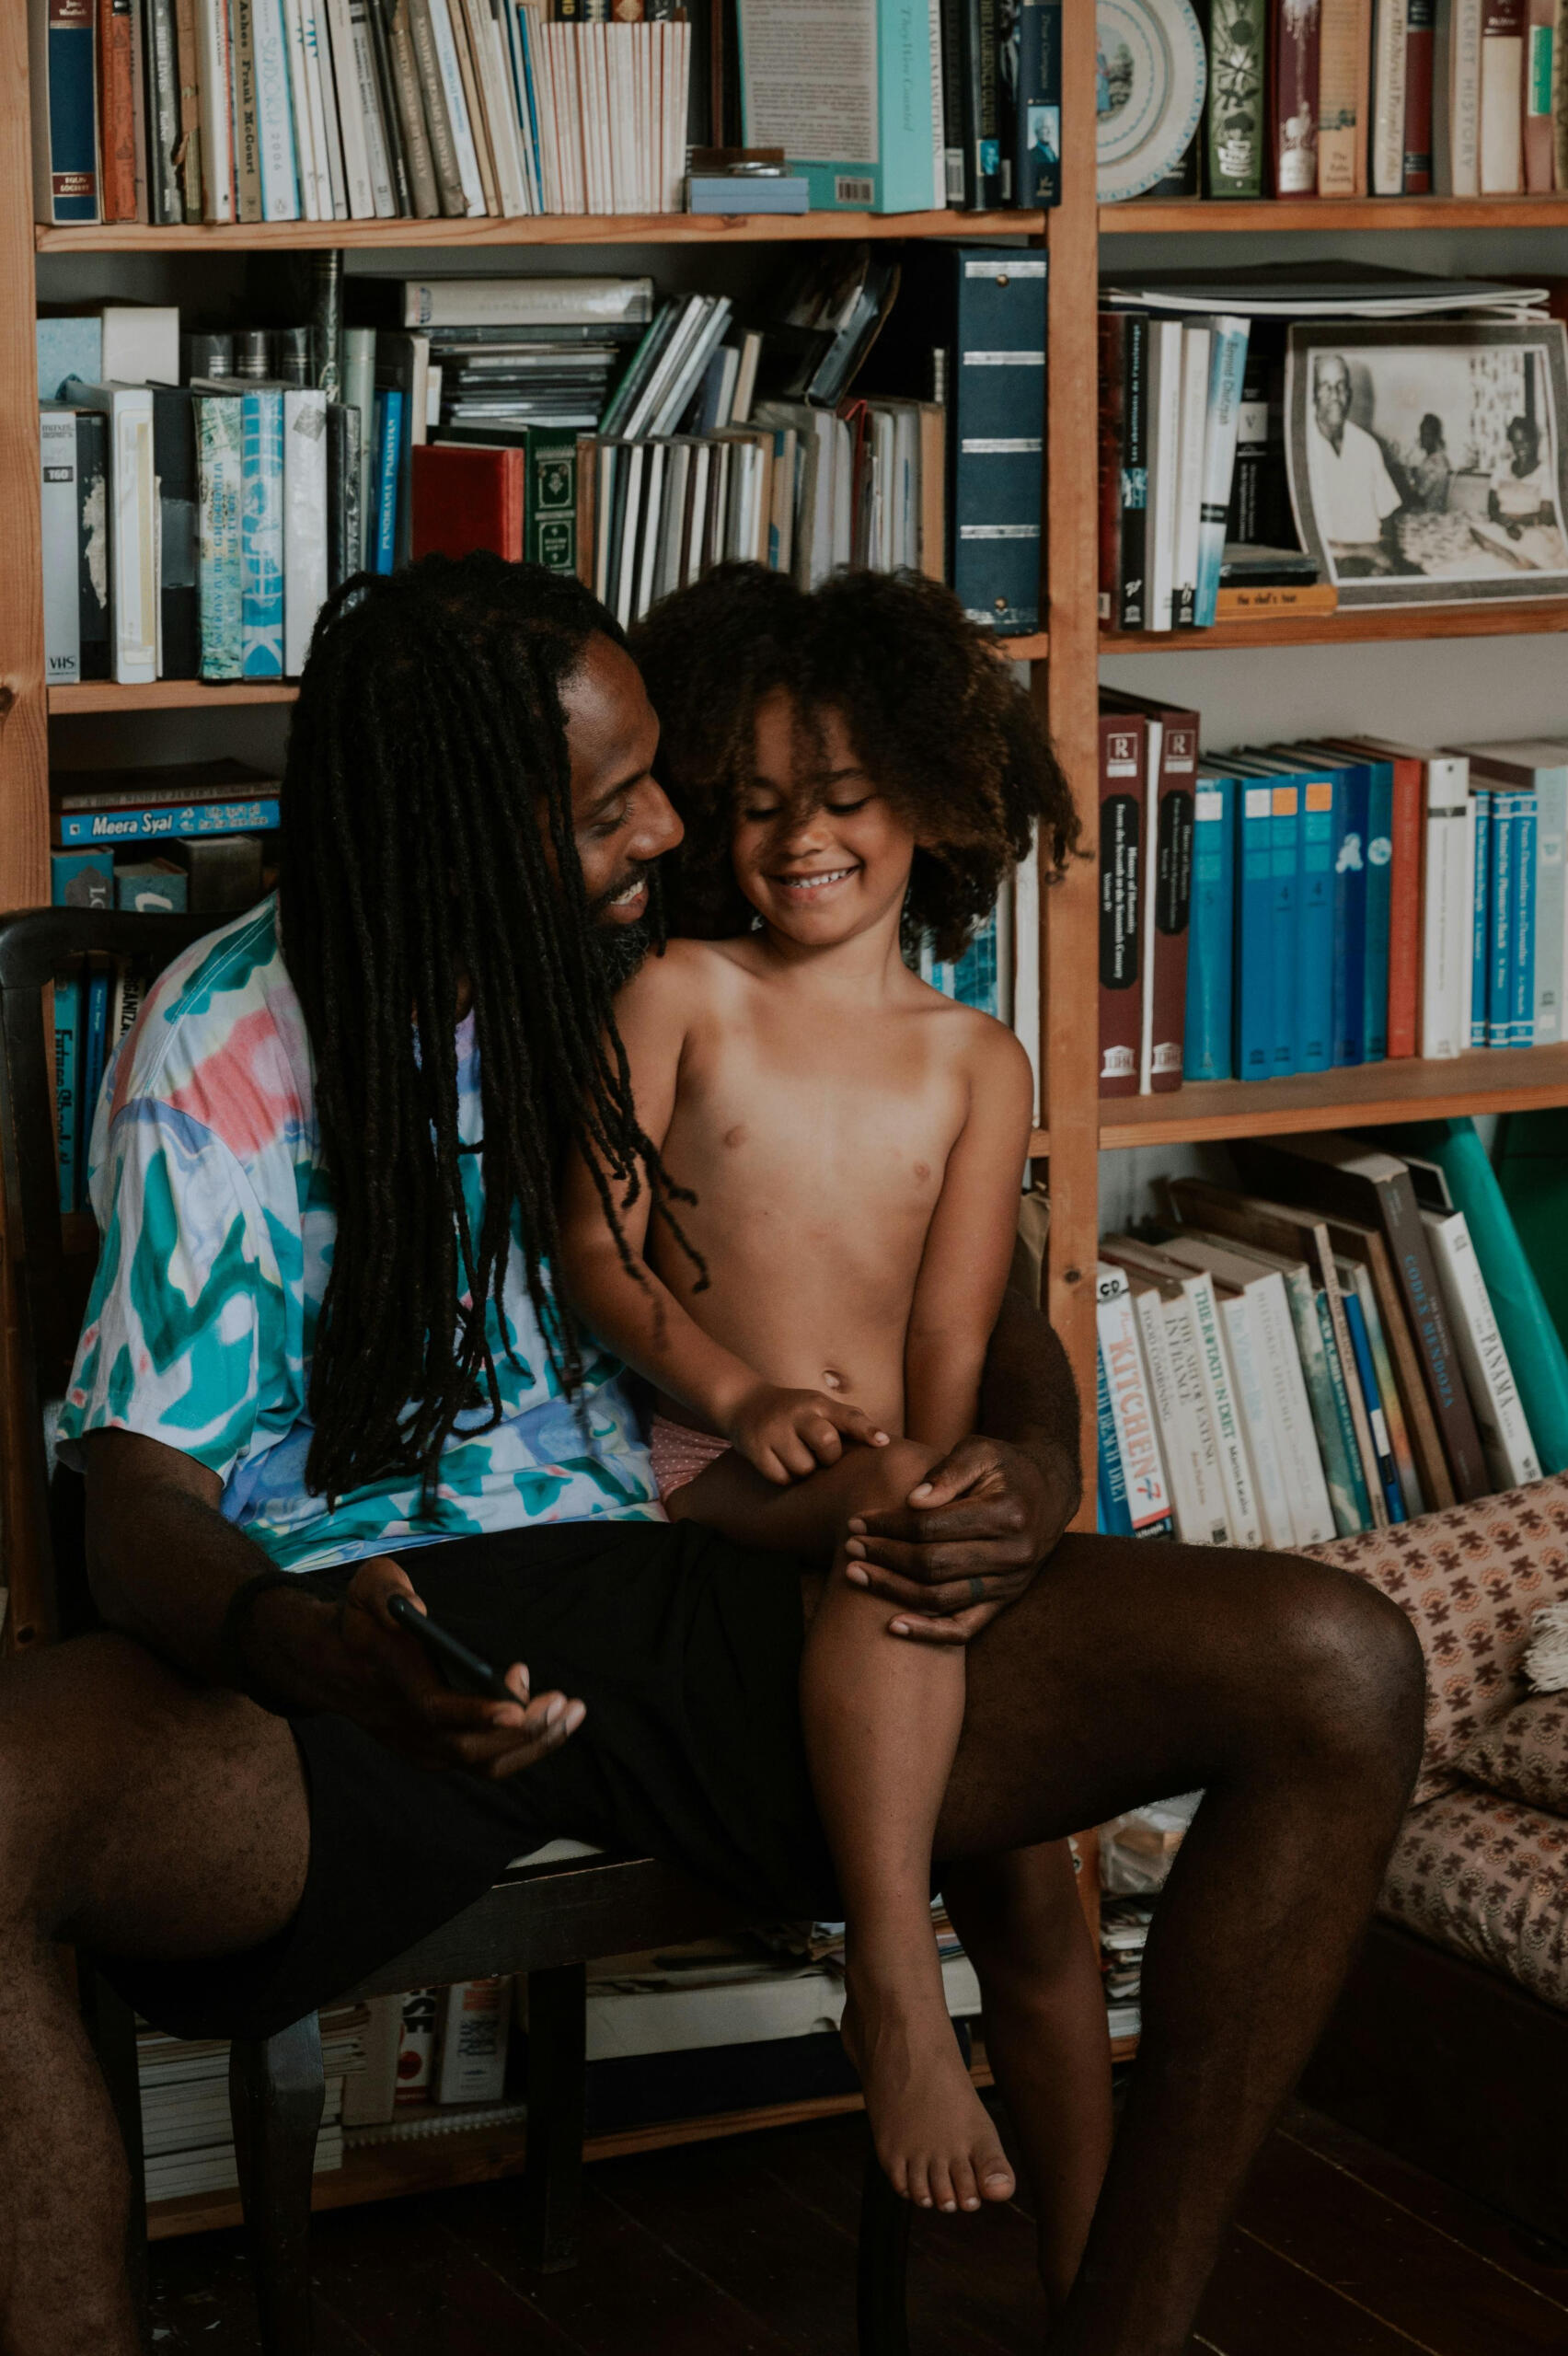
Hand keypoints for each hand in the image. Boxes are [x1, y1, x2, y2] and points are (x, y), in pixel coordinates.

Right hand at [248, 1556, 585, 1780]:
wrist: (331, 1664)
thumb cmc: (360, 1619)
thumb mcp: (366, 1587)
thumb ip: (385, 1589)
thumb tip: (415, 1603)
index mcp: (394, 1685)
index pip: (435, 1711)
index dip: (475, 1712)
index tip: (517, 1704)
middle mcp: (408, 1728)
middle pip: (471, 1750)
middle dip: (524, 1730)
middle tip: (564, 1701)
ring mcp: (422, 1748)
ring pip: (485, 1765)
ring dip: (534, 1744)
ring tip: (572, 1712)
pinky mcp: (436, 1754)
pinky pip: (486, 1765)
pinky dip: (523, 1748)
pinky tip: (551, 1719)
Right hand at [719, 1383, 888, 1484]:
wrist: (745, 1403)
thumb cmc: (795, 1413)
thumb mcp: (819, 1406)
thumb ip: (846, 1421)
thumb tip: (883, 1444)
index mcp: (819, 1403)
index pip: (848, 1416)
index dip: (867, 1430)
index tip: (882, 1443)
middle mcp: (798, 1413)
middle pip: (827, 1444)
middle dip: (828, 1458)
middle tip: (820, 1455)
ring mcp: (775, 1430)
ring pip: (804, 1468)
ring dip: (804, 1470)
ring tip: (796, 1456)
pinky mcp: (756, 1448)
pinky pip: (781, 1478)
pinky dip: (784, 1476)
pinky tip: (779, 1462)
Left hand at [841, 1433, 1075, 1644]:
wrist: (1048, 1492)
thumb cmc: (1005, 1466)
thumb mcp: (980, 1450)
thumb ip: (947, 1472)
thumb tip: (911, 1501)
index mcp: (1006, 1512)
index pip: (933, 1526)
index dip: (889, 1526)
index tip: (859, 1521)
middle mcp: (1013, 1554)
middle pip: (932, 1564)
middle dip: (884, 1556)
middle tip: (850, 1546)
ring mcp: (1010, 1583)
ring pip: (941, 1598)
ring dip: (892, 1589)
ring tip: (856, 1574)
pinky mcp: (1005, 1601)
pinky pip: (964, 1628)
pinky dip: (928, 1631)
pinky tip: (893, 1625)